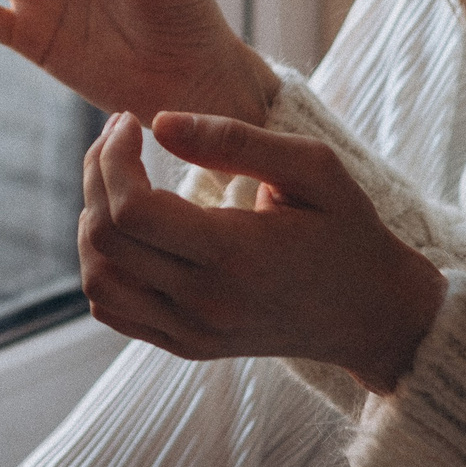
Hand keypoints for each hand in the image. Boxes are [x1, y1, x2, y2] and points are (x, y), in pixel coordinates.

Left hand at [80, 110, 445, 392]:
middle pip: (106, 239)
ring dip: (92, 221)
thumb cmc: (348, 229)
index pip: (132, 211)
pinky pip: (113, 310)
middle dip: (95, 175)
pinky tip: (130, 227)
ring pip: (98, 280)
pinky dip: (103, 265)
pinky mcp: (186, 345)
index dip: (114, 157)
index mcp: (236, 255)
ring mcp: (192, 332)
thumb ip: (235, 140)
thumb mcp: (313, 168)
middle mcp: (205, 303)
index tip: (127, 121)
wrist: (373, 314)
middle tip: (117, 137)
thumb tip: (159, 121)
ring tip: (118, 180)